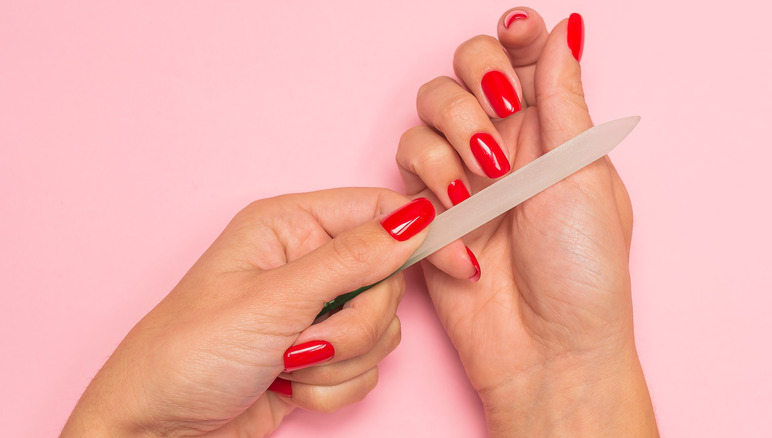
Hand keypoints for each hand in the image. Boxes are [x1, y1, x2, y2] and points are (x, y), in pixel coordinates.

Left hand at [61, 188, 434, 436]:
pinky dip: (333, 387)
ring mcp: (316, 311)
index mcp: (289, 227)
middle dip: (356, 323)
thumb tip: (413, 220)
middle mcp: (307, 263)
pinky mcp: (322, 355)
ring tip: (289, 362)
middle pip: (387, 280)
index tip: (459, 263)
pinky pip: (367, 367)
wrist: (159, 430)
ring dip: (340, 359)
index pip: (377, 212)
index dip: (423, 235)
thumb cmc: (189, 354)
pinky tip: (289, 384)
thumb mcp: (273, 300)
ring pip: (382, 329)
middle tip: (311, 338)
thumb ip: (351, 260)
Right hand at [396, 8, 657, 435]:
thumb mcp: (581, 173)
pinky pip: (407, 173)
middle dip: (471, 89)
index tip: (516, 32)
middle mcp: (502, 145)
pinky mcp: (427, 213)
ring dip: (449, 144)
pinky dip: (435, 198)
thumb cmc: (583, 270)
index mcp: (551, 131)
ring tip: (481, 189)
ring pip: (424, 117)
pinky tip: (466, 236)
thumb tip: (568, 27)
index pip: (522, 57)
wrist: (546, 351)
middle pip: (459, 73)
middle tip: (496, 123)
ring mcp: (461, 178)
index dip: (512, 35)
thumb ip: (562, 97)